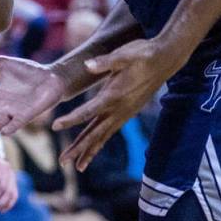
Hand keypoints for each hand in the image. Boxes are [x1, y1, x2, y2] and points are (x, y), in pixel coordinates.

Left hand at [53, 36, 182, 171]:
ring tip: (77, 166)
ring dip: (89, 151)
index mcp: (113, 96)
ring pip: (103, 136)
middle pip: (94, 133)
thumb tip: (88, 65)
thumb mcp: (123, 54)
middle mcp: (119, 109)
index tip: (55, 126)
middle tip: (62, 162)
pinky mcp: (128, 112)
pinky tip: (94, 148)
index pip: (87, 112)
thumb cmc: (143, 54)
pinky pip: (111, 131)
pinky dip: (101, 142)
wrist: (165, 60)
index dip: (70, 119)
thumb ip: (105, 62)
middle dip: (78, 148)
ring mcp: (125, 113)